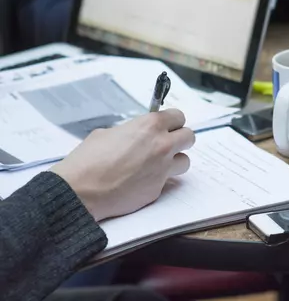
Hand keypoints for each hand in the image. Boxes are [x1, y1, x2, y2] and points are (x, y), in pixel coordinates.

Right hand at [52, 109, 195, 220]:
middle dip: (179, 139)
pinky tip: (140, 181)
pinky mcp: (158, 189)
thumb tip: (138, 136)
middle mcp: (162, 146)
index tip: (167, 126)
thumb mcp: (107, 133)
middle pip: (189, 137)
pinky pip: (167, 181)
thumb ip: (131, 132)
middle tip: (166, 144)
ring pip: (185, 161)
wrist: (80, 191)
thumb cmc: (88, 159)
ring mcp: (163, 169)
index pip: (178, 116)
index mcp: (150, 126)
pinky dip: (157, 180)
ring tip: (157, 165)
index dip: (172, 121)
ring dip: (174, 161)